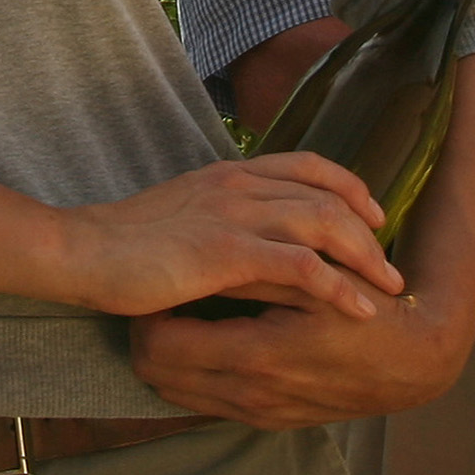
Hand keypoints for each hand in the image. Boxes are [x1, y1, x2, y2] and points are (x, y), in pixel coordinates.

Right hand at [53, 154, 404, 321]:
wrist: (81, 250)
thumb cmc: (124, 243)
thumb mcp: (183, 216)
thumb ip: (221, 216)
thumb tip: (253, 241)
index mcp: (229, 174)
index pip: (308, 166)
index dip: (348, 187)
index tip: (373, 215)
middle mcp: (239, 185)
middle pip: (327, 194)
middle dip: (369, 228)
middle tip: (393, 263)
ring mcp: (234, 214)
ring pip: (324, 223)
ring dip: (365, 256)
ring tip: (390, 288)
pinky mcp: (226, 251)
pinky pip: (300, 264)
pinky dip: (337, 286)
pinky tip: (358, 308)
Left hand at [125, 289, 470, 426]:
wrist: (414, 365)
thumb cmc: (370, 314)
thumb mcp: (313, 282)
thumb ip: (252, 270)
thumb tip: (194, 258)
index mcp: (256, 355)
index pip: (160, 344)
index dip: (147, 311)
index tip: (157, 281)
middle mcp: (248, 394)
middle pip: (155, 373)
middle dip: (146, 334)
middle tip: (158, 295)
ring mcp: (256, 413)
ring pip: (174, 392)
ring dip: (166, 356)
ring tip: (180, 313)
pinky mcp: (266, 421)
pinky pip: (203, 404)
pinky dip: (192, 374)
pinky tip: (208, 338)